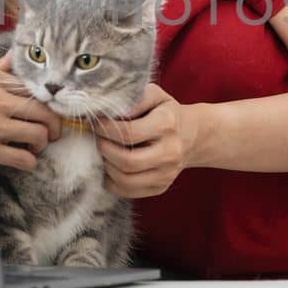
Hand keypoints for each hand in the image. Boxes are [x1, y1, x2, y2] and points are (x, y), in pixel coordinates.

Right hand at [0, 52, 61, 170]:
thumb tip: (16, 53)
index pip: (36, 90)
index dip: (50, 102)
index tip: (53, 111)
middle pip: (44, 112)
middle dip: (55, 125)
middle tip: (53, 132)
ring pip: (39, 135)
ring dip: (42, 143)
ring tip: (35, 145)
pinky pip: (24, 158)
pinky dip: (29, 161)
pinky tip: (24, 158)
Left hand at [92, 83, 202, 198]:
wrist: (191, 135)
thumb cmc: (165, 113)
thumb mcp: (154, 95)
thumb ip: (133, 98)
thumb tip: (110, 112)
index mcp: (167, 124)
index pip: (128, 133)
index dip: (105, 130)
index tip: (95, 124)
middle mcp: (170, 152)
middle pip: (127, 161)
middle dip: (104, 150)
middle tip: (98, 140)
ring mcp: (167, 173)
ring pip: (125, 180)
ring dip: (106, 167)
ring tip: (104, 153)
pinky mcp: (161, 187)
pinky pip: (128, 192)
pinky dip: (112, 182)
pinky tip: (111, 167)